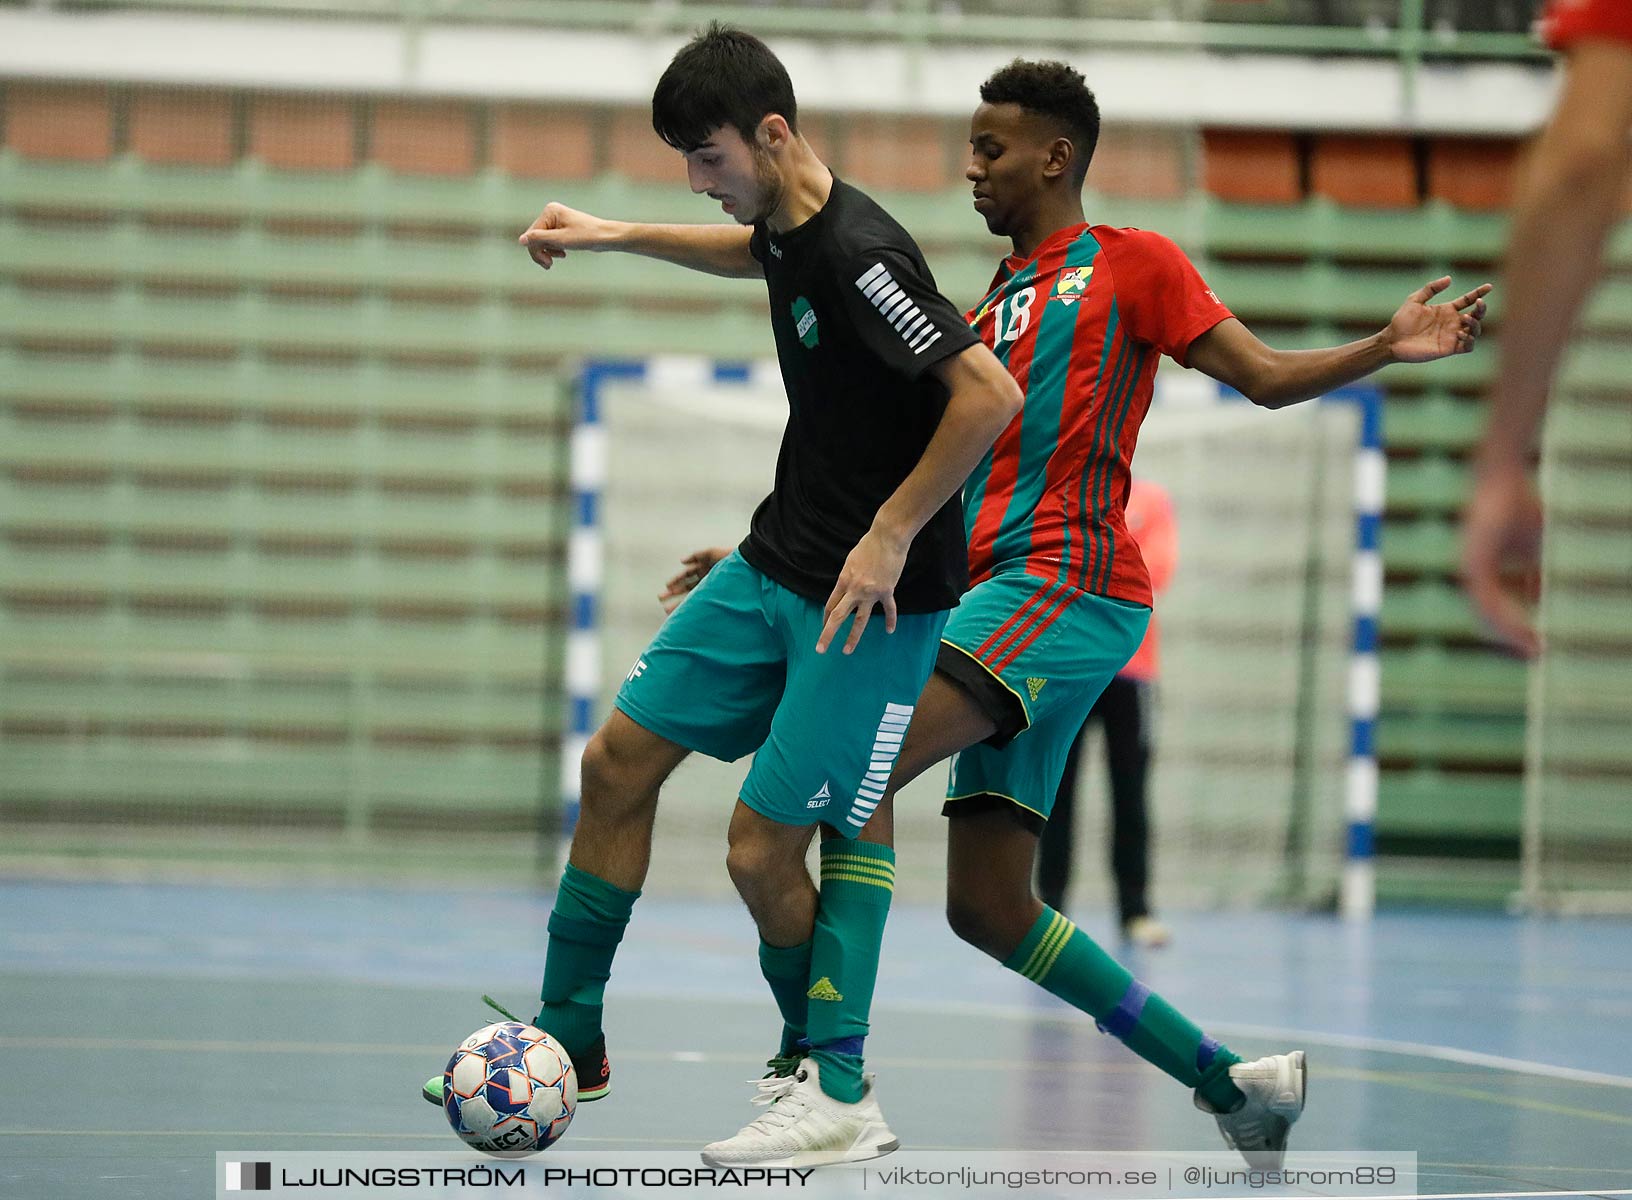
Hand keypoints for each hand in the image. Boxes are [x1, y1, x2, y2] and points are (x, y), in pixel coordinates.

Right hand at [518, 203, 616, 269]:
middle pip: (535, 237)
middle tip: (549, 266)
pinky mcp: (561, 227)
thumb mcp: (561, 240)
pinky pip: (549, 241)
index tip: (548, 264)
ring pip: (541, 240)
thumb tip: (521, 241)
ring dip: (547, 252)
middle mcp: (551, 213)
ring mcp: (556, 220)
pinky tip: (563, 254)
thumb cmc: (586, 236)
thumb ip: (540, 239)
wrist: (606, 237)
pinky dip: (553, 249)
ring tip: (557, 259)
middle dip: (541, 252)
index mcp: (549, 211)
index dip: (536, 251)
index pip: (532, 234)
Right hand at [658, 547, 731, 613]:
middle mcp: (706, 580)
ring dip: (679, 602)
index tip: (667, 587)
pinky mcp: (716, 593)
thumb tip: (681, 561)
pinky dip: (692, 605)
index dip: (676, 582)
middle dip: (673, 593)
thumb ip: (697, 555)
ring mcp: (711, 588)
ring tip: (667, 610)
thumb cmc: (732, 558)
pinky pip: (701, 600)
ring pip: (692, 596)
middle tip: (661, 599)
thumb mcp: (713, 553)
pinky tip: (684, 613)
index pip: (686, 577)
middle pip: (686, 587)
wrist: (749, 566)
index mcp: (704, 570)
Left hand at [816, 527, 907, 654]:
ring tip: (846, 651)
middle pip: (838, 616)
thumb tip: (846, 588)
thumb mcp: (850, 561)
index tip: (823, 626)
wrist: (887, 538)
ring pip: (860, 620)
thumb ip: (847, 577)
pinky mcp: (886, 591)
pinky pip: (889, 610)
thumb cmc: (868, 546)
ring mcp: (871, 592)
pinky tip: (889, 631)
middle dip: (827, 634)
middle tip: (820, 649)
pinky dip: (890, 620)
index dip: (825, 618)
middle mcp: (855, 589)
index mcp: (843, 581)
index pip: (831, 605)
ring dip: (853, 637)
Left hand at [1386, 277, 1491, 363]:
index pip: (1468, 300)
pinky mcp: (1448, 349)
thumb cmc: (1401, 320)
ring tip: (1465, 318)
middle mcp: (1452, 323)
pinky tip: (1461, 333)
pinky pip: (1468, 346)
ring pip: (1475, 330)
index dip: (1479, 293)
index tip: (1489, 286)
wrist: (1392, 340)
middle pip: (1477, 315)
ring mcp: (1452, 336)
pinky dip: (1470, 340)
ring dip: (1475, 324)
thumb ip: (1431, 288)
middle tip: (1479, 302)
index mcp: (1447, 310)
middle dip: (1482, 308)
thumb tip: (1449, 278)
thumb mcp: (1415, 300)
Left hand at [1461, 452, 1542, 657]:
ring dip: (1511, 633)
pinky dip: (1507, 616)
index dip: (1515, 628)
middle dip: (1513, 637)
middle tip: (1535, 654)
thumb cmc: (1520, 508)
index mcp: (1483, 571)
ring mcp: (1469, 570)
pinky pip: (1488, 601)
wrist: (1505, 481)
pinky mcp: (1474, 564)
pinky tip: (1524, 630)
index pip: (1496, 609)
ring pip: (1487, 614)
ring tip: (1533, 648)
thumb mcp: (1533, 548)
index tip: (1536, 644)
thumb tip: (1538, 595)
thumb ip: (1533, 571)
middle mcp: (1472, 574)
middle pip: (1489, 617)